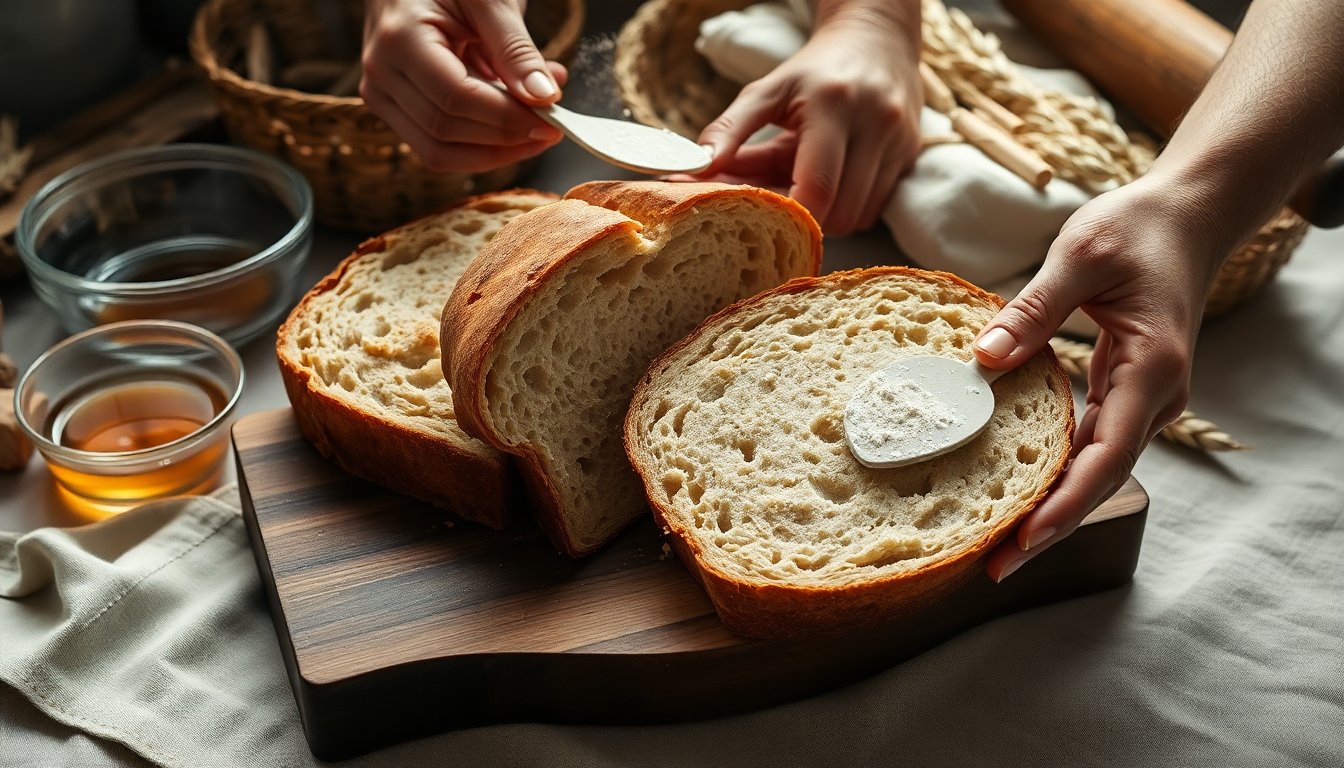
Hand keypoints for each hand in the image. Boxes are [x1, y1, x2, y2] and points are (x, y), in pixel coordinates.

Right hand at [360, 0, 566, 171]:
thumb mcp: (490, 0)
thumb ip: (516, 50)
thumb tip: (544, 99)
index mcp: (399, 39)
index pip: (456, 98)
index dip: (507, 118)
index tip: (551, 122)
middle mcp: (381, 73)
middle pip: (446, 131)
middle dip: (506, 138)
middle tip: (552, 125)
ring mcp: (382, 94)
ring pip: (439, 152)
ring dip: (495, 150)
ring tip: (534, 124)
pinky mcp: (394, 108)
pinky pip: (437, 145)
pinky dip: (479, 144)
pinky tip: (510, 122)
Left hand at [692, 15, 921, 234]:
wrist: (876, 40)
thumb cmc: (814, 70)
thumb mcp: (767, 90)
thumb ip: (729, 130)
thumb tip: (696, 170)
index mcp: (835, 104)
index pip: (818, 186)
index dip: (790, 216)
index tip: (762, 221)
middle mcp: (876, 123)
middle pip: (840, 211)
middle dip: (804, 219)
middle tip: (777, 207)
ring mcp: (899, 141)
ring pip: (859, 216)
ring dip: (826, 216)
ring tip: (802, 188)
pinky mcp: (910, 156)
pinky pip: (874, 208)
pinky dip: (847, 208)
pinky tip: (831, 184)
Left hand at [972, 173, 1230, 581]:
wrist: (1186, 217)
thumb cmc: (1137, 230)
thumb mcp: (1080, 257)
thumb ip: (1032, 310)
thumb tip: (982, 359)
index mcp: (1151, 369)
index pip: (1106, 455)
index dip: (1065, 504)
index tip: (1024, 540)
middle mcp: (1153, 397)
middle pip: (1099, 478)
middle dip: (1050, 526)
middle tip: (994, 567)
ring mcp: (1141, 399)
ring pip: (1094, 468)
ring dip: (1049, 505)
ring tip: (993, 542)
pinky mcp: (1123, 392)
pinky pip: (1088, 444)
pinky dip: (1054, 471)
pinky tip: (1013, 489)